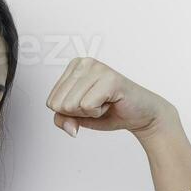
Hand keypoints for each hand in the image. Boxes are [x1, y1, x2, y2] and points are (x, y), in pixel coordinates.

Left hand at [45, 58, 175, 137]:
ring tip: (104, 102)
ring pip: (71, 105)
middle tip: (98, 104)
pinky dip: (98, 112)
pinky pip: (87, 106)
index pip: (51, 101)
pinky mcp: (109, 79)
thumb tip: (69, 127)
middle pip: (58, 104)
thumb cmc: (109, 111)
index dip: (69, 112)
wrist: (140, 115)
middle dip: (78, 113)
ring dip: (89, 112)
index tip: (88, 104)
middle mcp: (84, 62)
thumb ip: (62, 120)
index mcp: (73, 67)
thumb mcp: (77, 117)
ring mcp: (97, 68)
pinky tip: (111, 103)